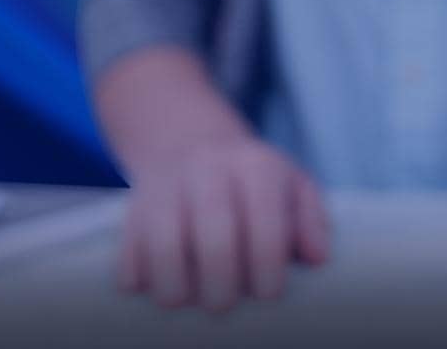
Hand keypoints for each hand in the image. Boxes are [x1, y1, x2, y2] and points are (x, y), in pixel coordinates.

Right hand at [117, 135, 328, 310]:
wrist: (187, 142)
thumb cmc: (251, 179)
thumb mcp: (292, 184)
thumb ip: (310, 219)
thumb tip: (318, 258)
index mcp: (255, 167)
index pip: (265, 226)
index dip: (268, 270)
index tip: (268, 292)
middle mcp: (207, 173)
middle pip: (214, 241)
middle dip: (223, 288)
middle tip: (226, 303)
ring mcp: (164, 191)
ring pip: (163, 251)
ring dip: (177, 290)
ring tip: (191, 298)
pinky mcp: (130, 214)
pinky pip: (128, 260)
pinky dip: (140, 282)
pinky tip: (158, 283)